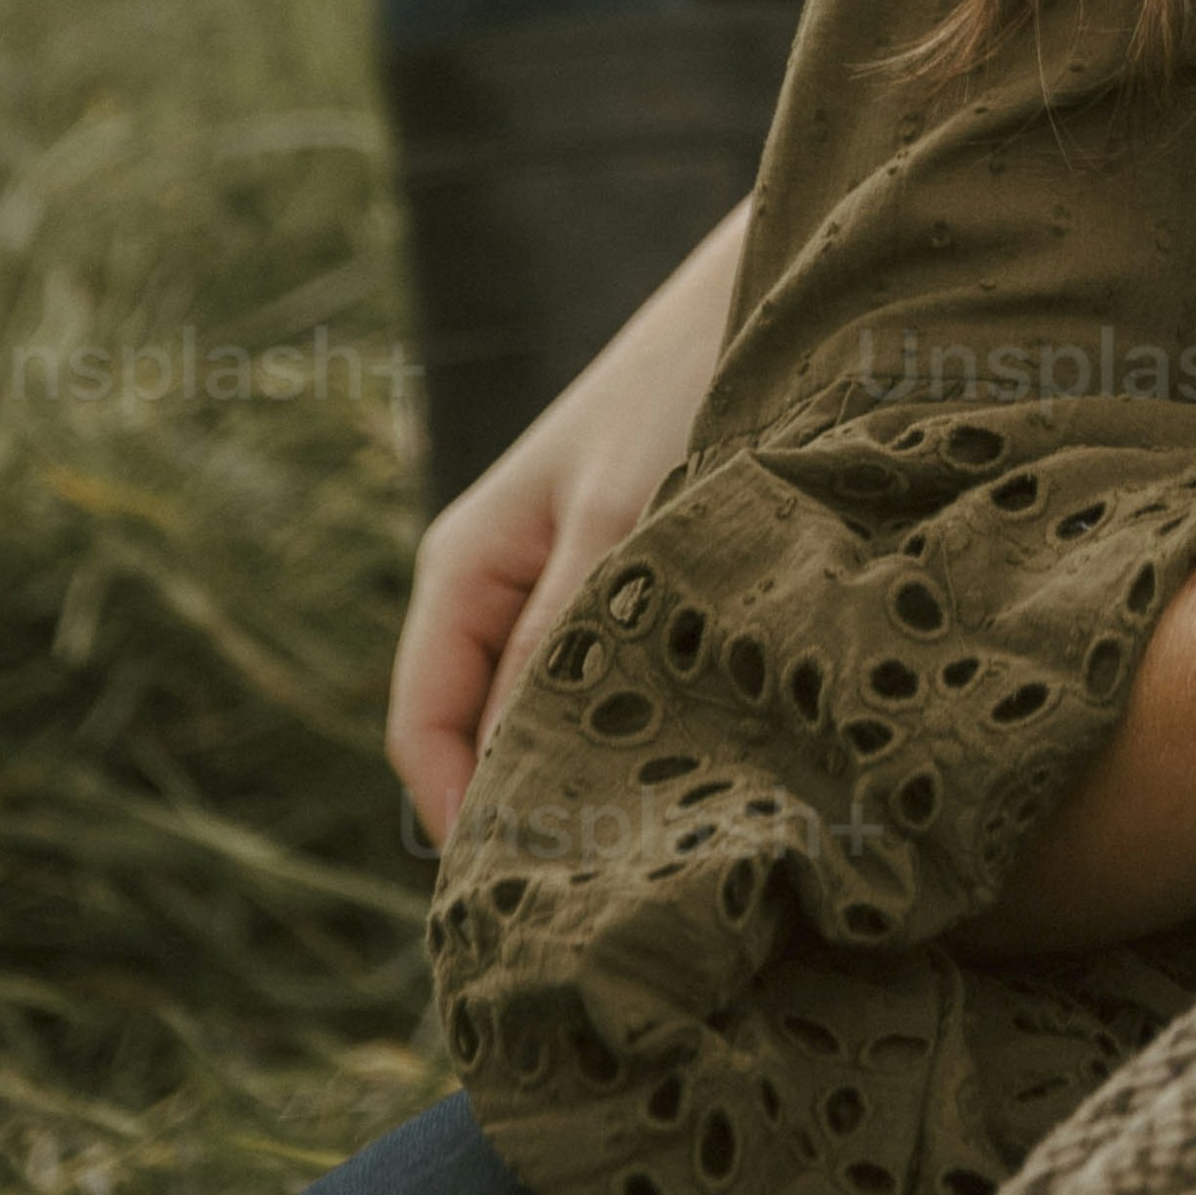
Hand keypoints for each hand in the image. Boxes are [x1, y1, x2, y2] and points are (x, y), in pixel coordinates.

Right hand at [384, 203, 745, 847]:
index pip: (421, 735)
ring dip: (587, 771)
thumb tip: (510, 790)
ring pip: (544, 713)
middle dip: (526, 810)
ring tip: (657, 846)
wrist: (774, 291)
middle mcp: (496, 582)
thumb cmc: (686, 383)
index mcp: (460, 567)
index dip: (462, 826)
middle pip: (477, 738)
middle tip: (608, 898)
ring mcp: (559, 581)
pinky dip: (631, 724)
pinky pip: (602, 678)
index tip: (531, 903)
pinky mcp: (627, 578)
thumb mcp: (620, 521)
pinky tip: (695, 765)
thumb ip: (557, 650)